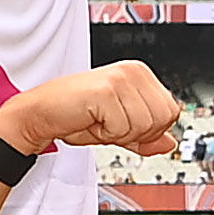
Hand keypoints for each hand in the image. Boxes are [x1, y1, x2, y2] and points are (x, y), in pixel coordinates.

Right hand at [2, 62, 178, 156]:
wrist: (42, 114)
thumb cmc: (76, 116)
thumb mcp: (120, 129)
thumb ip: (146, 136)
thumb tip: (171, 143)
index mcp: (140, 74)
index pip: (171, 111)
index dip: (150, 130)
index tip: (123, 125)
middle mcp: (133, 71)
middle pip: (164, 119)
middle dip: (137, 133)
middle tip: (110, 124)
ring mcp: (121, 78)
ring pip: (146, 126)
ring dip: (120, 134)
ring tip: (100, 121)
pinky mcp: (107, 90)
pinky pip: (124, 128)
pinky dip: (106, 134)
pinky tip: (91, 120)